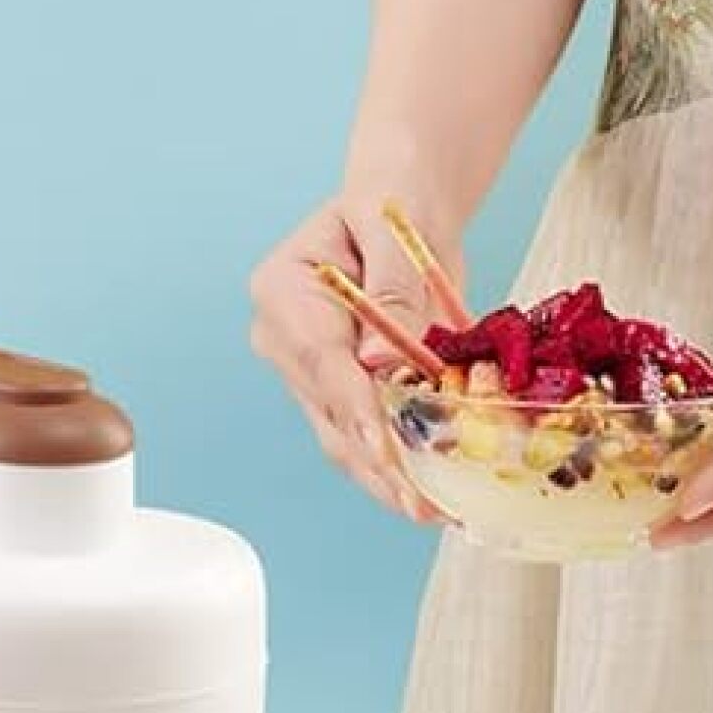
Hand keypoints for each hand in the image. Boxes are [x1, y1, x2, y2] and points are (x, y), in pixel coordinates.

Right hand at [249, 193, 462, 522]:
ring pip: (340, 436)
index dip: (356, 410)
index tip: (386, 452)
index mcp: (280, 289)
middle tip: (421, 503)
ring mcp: (305, 369)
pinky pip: (359, 433)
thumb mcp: (395, 229)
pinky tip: (425, 495)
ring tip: (431, 511)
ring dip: (384, 478)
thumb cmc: (394, 202)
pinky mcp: (335, 388)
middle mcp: (282, 337)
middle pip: (327, 412)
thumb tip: (380, 360)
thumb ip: (391, 289)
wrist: (399, 201)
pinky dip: (392, 465)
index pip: (321, 361)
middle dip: (376, 461)